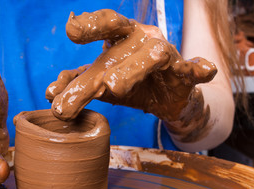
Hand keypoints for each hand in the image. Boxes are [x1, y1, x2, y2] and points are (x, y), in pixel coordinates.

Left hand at [46, 9, 216, 122]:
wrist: (165, 98)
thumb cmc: (131, 85)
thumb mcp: (101, 85)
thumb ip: (77, 84)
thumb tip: (49, 92)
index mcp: (120, 39)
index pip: (103, 26)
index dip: (89, 25)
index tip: (71, 31)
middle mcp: (141, 40)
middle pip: (119, 39)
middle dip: (99, 40)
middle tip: (76, 50)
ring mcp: (166, 54)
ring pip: (152, 56)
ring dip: (133, 70)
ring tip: (112, 87)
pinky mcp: (186, 73)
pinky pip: (195, 69)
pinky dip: (199, 69)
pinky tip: (204, 70)